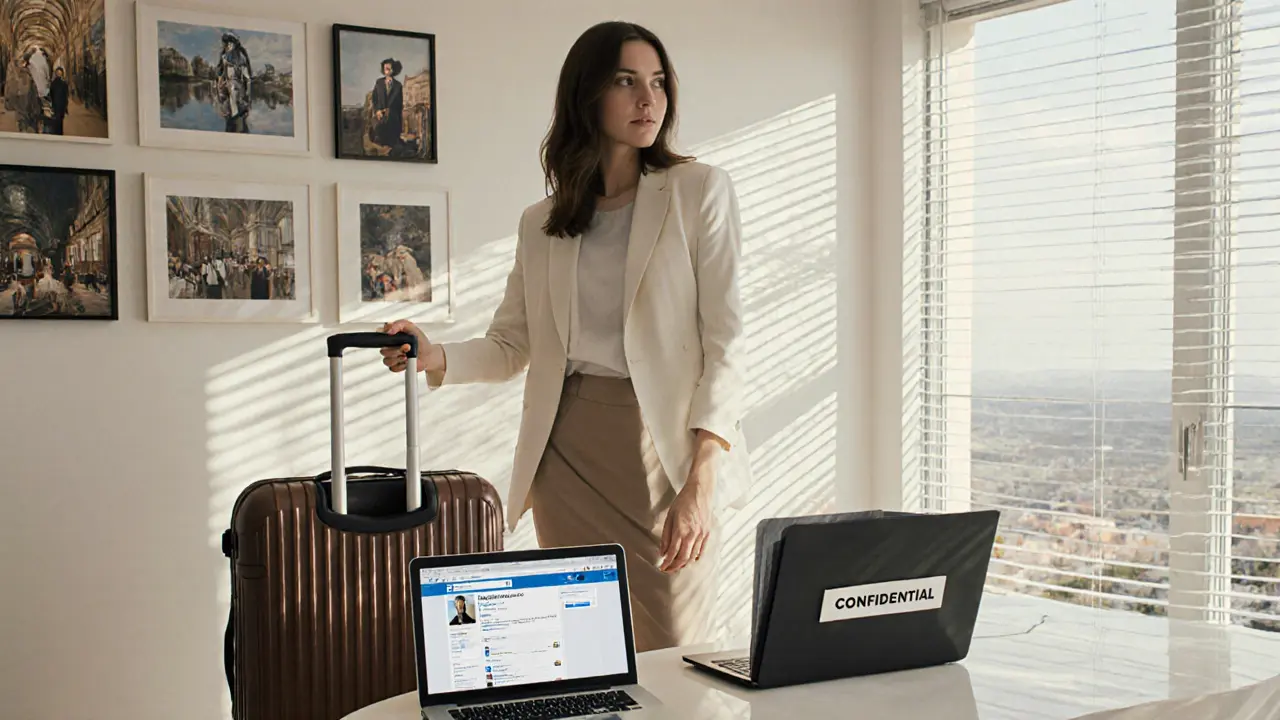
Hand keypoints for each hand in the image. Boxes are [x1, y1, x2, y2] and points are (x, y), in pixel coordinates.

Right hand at [378, 319, 444, 374]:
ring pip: (387, 361)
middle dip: (396, 350)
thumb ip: (399, 324)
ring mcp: (392, 358)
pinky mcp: (396, 366)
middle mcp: (390, 347)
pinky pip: (393, 368)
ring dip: (398, 358)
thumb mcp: (412, 327)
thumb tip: (389, 330)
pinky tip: (407, 361)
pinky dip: (401, 366)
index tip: (393, 338)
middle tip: (407, 347)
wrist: (429, 354)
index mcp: (391, 337)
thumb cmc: (420, 340)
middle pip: (383, 351)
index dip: (384, 339)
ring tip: (407, 356)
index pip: (380, 337)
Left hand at [658, 459, 714, 573]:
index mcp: (681, 530)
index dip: (667, 563)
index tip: (662, 567)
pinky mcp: (708, 533)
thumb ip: (666, 536)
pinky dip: (695, 558)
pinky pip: (702, 551)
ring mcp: (702, 535)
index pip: (673, 553)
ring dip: (684, 564)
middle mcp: (693, 535)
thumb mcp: (670, 516)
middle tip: (668, 570)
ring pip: (693, 557)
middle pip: (683, 558)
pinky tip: (689, 559)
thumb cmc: (684, 501)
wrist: (700, 491)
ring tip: (677, 565)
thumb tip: (662, 551)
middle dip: (674, 567)